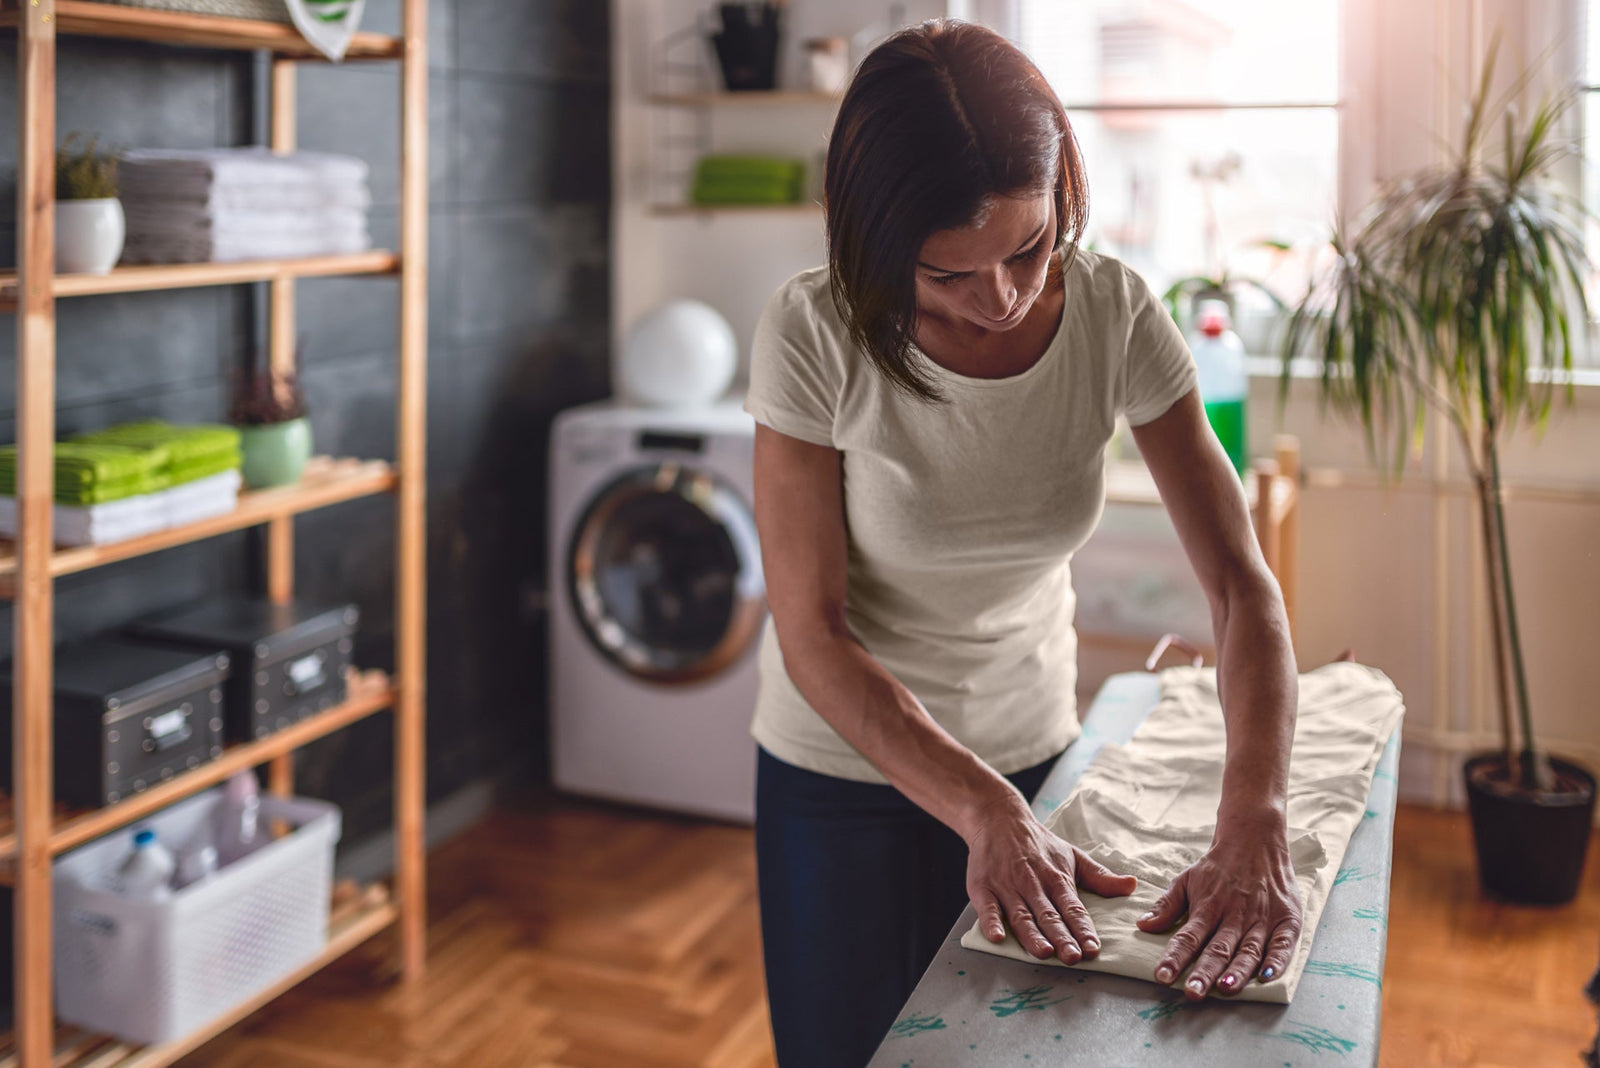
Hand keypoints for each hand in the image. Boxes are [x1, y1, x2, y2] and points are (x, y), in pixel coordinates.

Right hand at [966, 795, 1138, 963]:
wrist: (998, 818)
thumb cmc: (1039, 843)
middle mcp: (1033, 884)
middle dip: (1062, 938)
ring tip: (1043, 952)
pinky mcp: (983, 888)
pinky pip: (987, 908)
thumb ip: (1100, 877)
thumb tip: (1132, 885)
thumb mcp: (1072, 855)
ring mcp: (1007, 887)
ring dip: (1032, 935)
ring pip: (1021, 916)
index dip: (1083, 930)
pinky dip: (991, 922)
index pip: (1073, 908)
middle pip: (1049, 915)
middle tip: (1073, 957)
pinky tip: (997, 937)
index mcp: (1057, 879)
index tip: (1094, 949)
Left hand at [1135, 815, 1303, 998]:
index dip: (1175, 958)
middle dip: (1205, 972)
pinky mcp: (1287, 919)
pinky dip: (1277, 960)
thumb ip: (1166, 905)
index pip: (1188, 937)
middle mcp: (1234, 914)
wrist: (1255, 839)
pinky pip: (1283, 943)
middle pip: (1218, 948)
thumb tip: (1142, 925)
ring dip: (1238, 970)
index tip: (1162, 977)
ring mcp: (1261, 918)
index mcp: (1208, 906)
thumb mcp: (1187, 879)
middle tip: (1193, 993)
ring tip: (1226, 989)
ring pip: (1248, 949)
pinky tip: (1267, 977)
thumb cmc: (1218, 867)